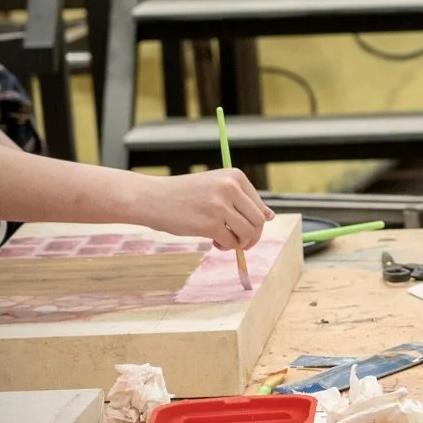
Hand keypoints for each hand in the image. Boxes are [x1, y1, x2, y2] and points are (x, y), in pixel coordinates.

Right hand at [141, 170, 274, 248]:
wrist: (151, 198)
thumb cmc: (184, 195)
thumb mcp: (216, 188)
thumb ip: (242, 200)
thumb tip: (271, 216)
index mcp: (235, 176)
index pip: (261, 207)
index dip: (255, 223)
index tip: (243, 229)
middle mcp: (231, 188)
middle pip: (259, 221)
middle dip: (252, 237)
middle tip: (240, 242)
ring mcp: (221, 206)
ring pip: (248, 233)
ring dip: (240, 243)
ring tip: (225, 241)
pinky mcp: (210, 224)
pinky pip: (231, 243)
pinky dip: (226, 247)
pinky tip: (214, 241)